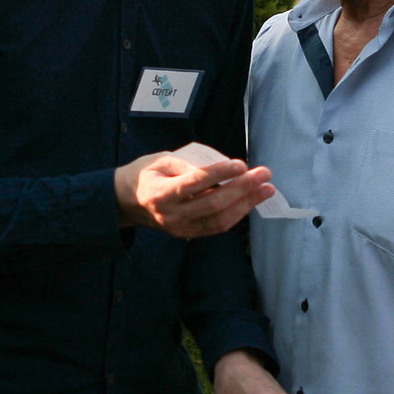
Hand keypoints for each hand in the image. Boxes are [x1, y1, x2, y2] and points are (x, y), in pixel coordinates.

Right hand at [115, 151, 273, 236]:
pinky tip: (250, 201)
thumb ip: (187, 163)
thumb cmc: (146, 174)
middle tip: (264, 174)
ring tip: (266, 189)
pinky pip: (217, 227)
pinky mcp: (187, 234)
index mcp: (160, 193)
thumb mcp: (160, 159)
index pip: (195, 182)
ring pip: (219, 219)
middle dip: (242, 188)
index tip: (241, 164)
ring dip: (246, 204)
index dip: (219, 173)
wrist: (127, 202)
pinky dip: (236, 214)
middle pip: (212, 203)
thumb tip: (218, 167)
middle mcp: (170, 214)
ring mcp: (180, 228)